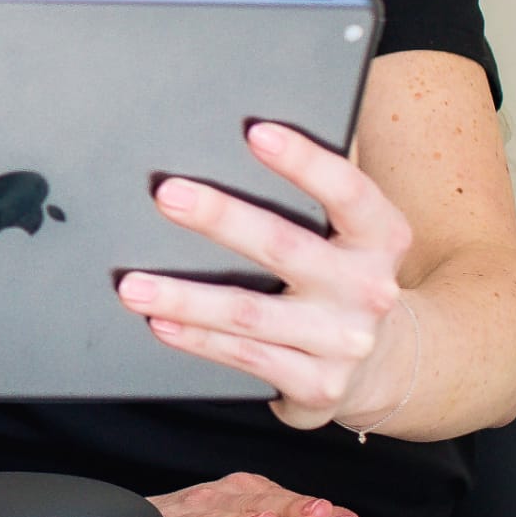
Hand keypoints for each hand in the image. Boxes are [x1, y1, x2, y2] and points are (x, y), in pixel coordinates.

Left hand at [121, 120, 421, 431]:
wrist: (380, 366)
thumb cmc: (343, 280)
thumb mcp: (352, 240)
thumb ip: (314, 202)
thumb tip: (238, 149)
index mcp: (382, 239)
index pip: (349, 192)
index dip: (306, 161)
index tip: (256, 132)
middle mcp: (369, 289)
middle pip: (284, 247)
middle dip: (221, 218)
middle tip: (167, 195)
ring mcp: (343, 341)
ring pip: (250, 313)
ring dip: (184, 297)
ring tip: (132, 284)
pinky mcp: (318, 384)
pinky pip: (244, 356)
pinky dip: (197, 338)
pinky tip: (160, 321)